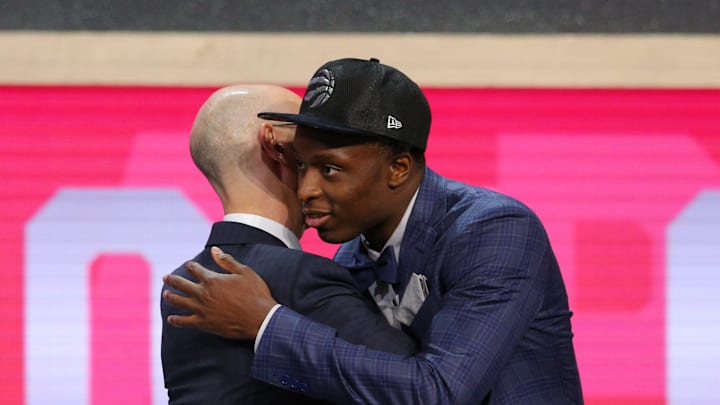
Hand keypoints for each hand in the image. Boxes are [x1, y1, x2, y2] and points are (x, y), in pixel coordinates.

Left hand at [162, 246, 277, 338]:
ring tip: (165, 294)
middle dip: (172, 279)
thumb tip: (214, 249)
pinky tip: (170, 318)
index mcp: (212, 279)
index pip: (194, 269)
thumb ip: (227, 261)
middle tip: (165, 277)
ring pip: (179, 302)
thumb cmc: (255, 293)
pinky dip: (176, 320)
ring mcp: (202, 309)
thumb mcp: (244, 272)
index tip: (189, 265)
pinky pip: (185, 321)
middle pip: (182, 284)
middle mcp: (203, 293)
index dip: (190, 266)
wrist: (260, 319)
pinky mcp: (204, 323)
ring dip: (170, 297)